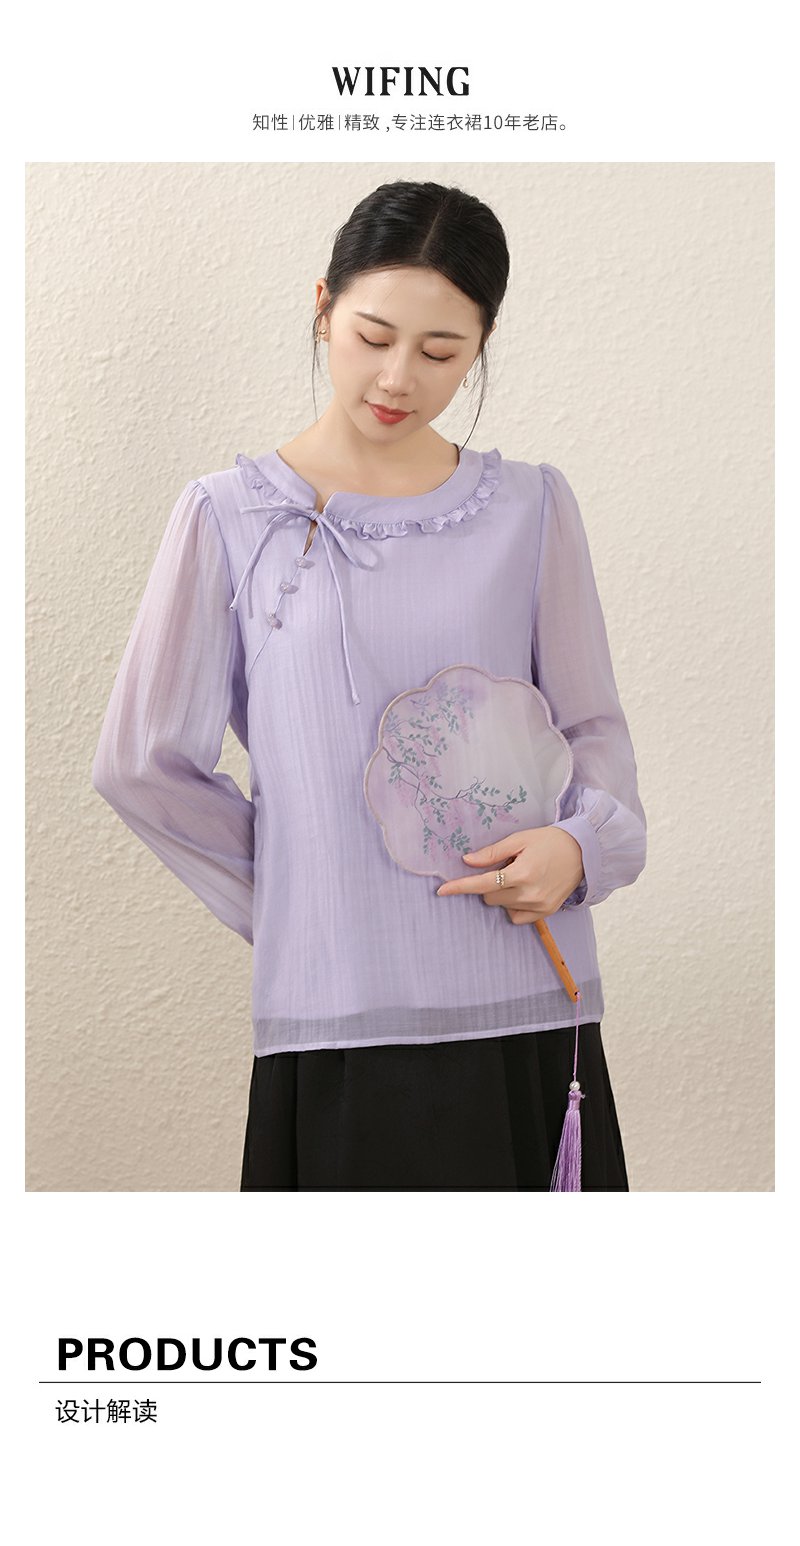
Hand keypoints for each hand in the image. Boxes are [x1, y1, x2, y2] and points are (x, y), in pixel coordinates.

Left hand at [435, 827, 584, 922]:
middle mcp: (530, 893)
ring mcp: (539, 906)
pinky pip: (517, 917)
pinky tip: (523, 891)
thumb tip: (467, 861)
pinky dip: (513, 906)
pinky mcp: (546, 912)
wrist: (584, 852)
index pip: (482, 884)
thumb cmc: (549, 841)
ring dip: (502, 894)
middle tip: (506, 867)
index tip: (441, 891)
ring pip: (502, 907)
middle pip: (490, 897)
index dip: (460, 887)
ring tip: (520, 876)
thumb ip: (492, 852)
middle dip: (489, 884)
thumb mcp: (520, 839)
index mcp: (522, 873)